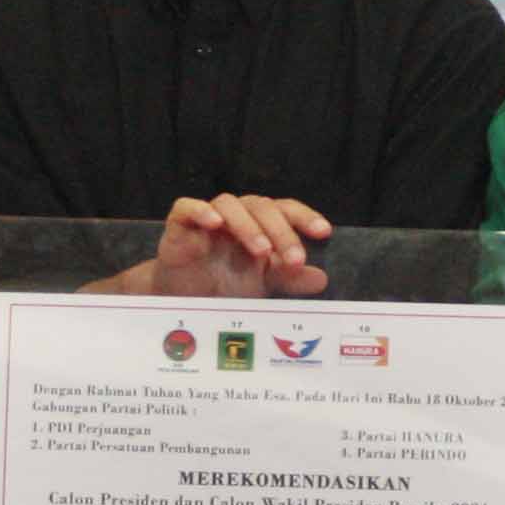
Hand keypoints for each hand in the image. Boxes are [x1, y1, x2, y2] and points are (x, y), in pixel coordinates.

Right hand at [149, 194, 332, 299]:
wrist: (184, 300)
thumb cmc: (224, 284)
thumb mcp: (262, 285)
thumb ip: (289, 279)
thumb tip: (322, 278)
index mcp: (259, 223)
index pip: (285, 210)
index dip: (304, 217)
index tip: (324, 232)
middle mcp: (237, 215)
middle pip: (262, 207)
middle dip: (281, 232)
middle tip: (294, 259)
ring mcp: (207, 217)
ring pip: (229, 204)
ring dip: (248, 226)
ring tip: (262, 252)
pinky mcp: (179, 224)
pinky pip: (187, 207)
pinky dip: (201, 211)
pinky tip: (214, 223)